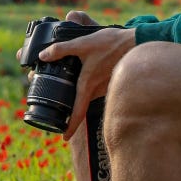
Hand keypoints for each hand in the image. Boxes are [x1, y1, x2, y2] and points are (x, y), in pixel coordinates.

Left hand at [38, 10, 136, 140]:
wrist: (137, 42)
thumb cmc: (112, 45)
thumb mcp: (83, 44)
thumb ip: (62, 49)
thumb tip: (43, 56)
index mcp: (88, 85)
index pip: (78, 113)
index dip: (71, 127)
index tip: (64, 137)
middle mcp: (97, 90)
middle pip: (81, 106)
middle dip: (69, 111)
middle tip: (57, 111)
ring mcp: (105, 86)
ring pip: (88, 96)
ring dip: (77, 96)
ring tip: (63, 87)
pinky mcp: (109, 81)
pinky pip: (96, 89)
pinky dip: (86, 86)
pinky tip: (81, 75)